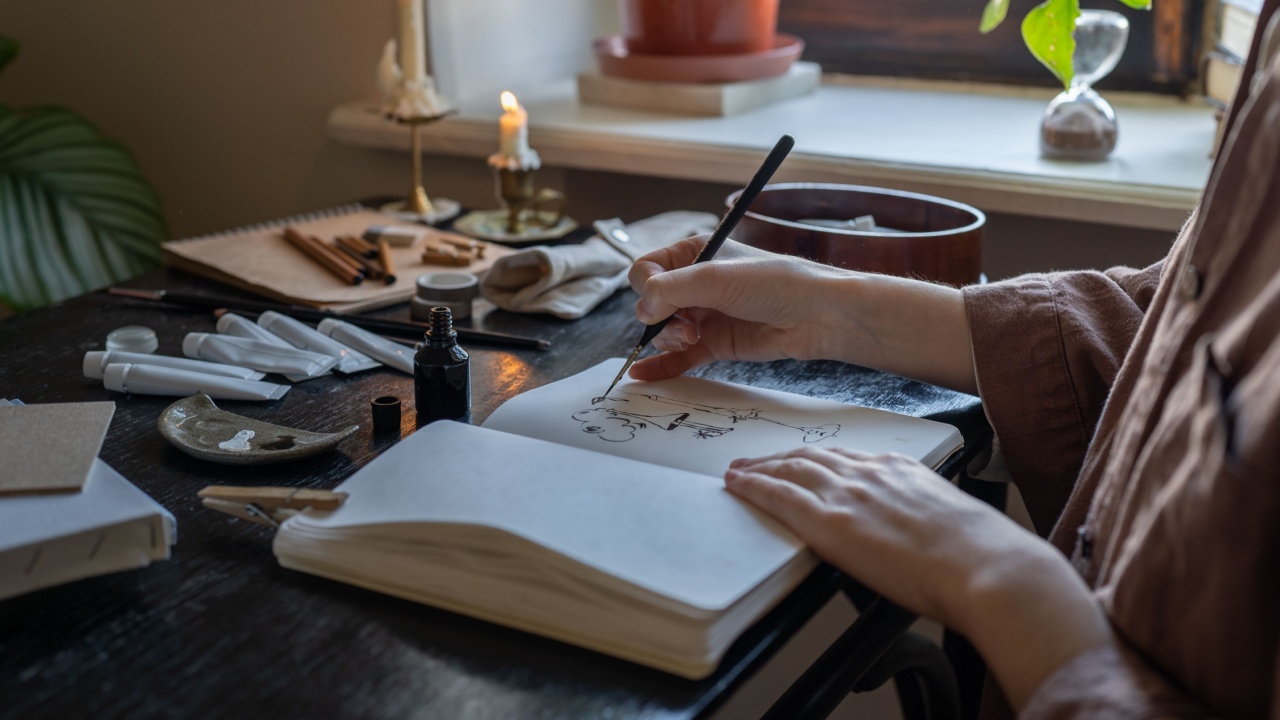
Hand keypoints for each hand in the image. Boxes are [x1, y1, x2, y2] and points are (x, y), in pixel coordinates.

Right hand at [627, 236, 844, 380]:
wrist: (816, 314)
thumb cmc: (774, 283)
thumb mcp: (716, 277)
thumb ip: (671, 288)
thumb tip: (642, 309)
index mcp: (693, 254)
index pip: (647, 270)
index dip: (647, 289)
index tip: (661, 306)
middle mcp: (696, 284)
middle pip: (652, 303)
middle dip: (661, 317)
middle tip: (686, 325)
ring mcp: (705, 315)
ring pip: (664, 331)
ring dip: (668, 339)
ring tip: (693, 339)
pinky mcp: (716, 343)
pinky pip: (679, 356)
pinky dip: (661, 365)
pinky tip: (641, 374)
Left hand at [724, 446, 1112, 707]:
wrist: (987, 566)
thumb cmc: (981, 556)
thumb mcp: (949, 519)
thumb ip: (920, 516)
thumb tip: (911, 535)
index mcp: (901, 469)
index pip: (846, 456)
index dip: (815, 457)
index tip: (800, 459)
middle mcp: (871, 473)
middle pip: (812, 457)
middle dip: (779, 457)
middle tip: (754, 461)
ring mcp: (849, 494)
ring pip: (791, 470)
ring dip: (759, 468)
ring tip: (738, 472)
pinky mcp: (832, 522)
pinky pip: (782, 496)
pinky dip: (755, 486)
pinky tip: (737, 485)